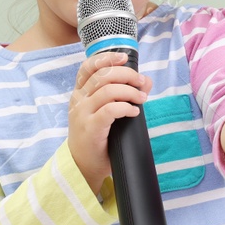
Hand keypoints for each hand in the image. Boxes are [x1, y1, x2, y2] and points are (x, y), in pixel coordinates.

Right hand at [67, 51, 152, 193]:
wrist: (83, 166)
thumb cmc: (96, 137)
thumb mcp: (107, 113)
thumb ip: (123, 94)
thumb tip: (146, 81)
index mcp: (79, 93)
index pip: (88, 67)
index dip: (107, 58)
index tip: (125, 58)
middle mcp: (78, 100)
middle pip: (103, 75)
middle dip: (127, 75)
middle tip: (141, 83)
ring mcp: (82, 114)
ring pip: (108, 90)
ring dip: (130, 92)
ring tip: (141, 99)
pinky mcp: (90, 128)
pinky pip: (110, 110)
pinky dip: (125, 107)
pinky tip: (133, 112)